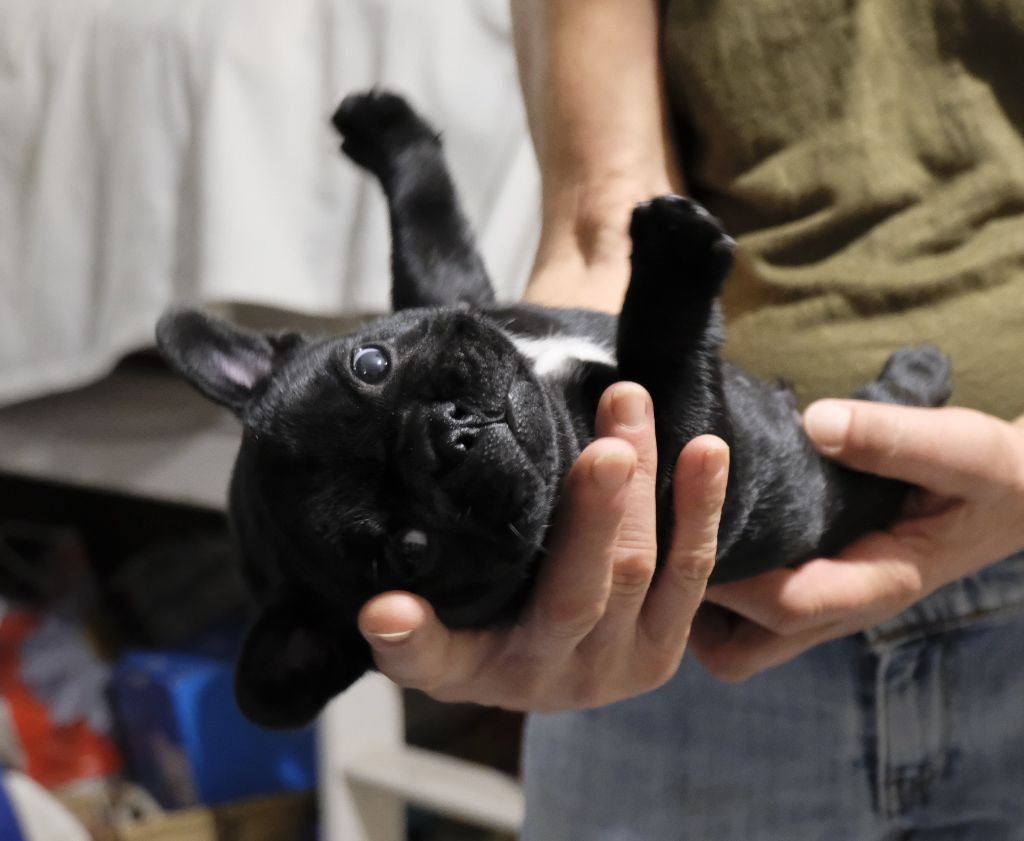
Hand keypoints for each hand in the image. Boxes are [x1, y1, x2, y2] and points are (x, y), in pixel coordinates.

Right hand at [358, 383, 728, 710]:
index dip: (412, 638)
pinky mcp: (665, 647)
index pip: (433, 657)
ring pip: (641, 572)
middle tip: (605, 448)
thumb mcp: (438, 610)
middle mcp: (544, 678)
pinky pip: (692, 573)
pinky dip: (699, 509)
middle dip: (594, 517)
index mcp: (471, 670)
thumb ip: (417, 603)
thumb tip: (382, 604)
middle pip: (574, 594)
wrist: (546, 657)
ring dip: (648, 490)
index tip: (387, 610)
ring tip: (637, 414)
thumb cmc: (479, 612)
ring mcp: (616, 668)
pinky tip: (708, 451)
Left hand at [690, 401, 1023, 681]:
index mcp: (877, 583)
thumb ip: (893, 437)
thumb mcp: (958, 447)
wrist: (1009, 495)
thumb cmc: (986, 473)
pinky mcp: (815, 589)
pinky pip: (749, 618)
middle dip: (694, 611)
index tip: (687, 526)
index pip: (788, 605)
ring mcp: (825, 605)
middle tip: (659, 546)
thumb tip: (816, 422)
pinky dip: (717, 594)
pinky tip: (699, 535)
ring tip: (669, 541)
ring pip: (740, 644)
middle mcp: (842, 608)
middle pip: (744, 649)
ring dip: (699, 608)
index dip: (732, 576)